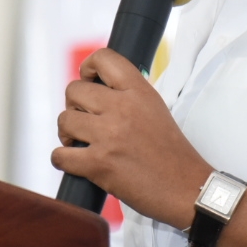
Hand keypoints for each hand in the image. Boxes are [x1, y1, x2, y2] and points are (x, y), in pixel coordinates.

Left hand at [51, 49, 211, 228]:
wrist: (187, 189)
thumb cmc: (171, 154)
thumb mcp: (155, 110)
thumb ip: (128, 96)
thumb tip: (94, 91)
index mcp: (139, 91)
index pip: (103, 58)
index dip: (88, 68)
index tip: (88, 82)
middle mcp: (123, 108)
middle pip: (73, 90)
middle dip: (73, 106)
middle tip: (84, 122)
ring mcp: (109, 135)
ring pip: (64, 120)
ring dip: (66, 133)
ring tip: (79, 143)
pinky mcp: (99, 164)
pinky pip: (60, 155)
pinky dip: (62, 160)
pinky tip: (75, 162)